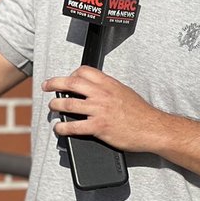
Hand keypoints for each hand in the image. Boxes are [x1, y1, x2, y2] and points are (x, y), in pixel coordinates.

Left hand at [45, 67, 167, 153]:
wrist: (152, 128)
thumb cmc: (142, 113)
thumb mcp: (125, 93)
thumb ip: (109, 89)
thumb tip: (96, 90)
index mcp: (109, 84)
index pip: (84, 71)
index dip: (72, 74)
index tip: (67, 79)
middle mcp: (102, 94)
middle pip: (71, 83)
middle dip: (54, 83)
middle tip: (47, 86)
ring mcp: (99, 110)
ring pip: (68, 104)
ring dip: (56, 105)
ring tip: (52, 107)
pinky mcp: (99, 127)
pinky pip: (74, 126)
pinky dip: (62, 127)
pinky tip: (59, 128)